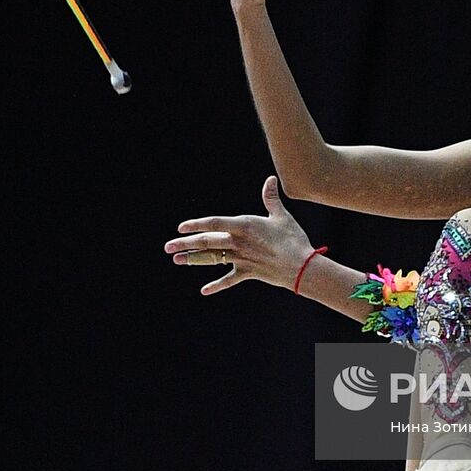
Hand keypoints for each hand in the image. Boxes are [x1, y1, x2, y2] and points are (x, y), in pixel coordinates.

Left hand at [166, 176, 313, 294]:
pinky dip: (217, 285)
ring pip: (213, 259)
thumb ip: (271, 198)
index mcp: (244, 226)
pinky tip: (204, 290)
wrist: (302, 266)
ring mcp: (241, 259)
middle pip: (207, 242)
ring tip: (177, 260)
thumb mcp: (281, 216)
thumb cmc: (293, 239)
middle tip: (168, 246)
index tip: (181, 227)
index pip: (214, 223)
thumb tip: (270, 179)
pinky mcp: (248, 273)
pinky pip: (229, 280)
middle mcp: (238, 242)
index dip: (196, 225)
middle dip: (185, 244)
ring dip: (193, 260)